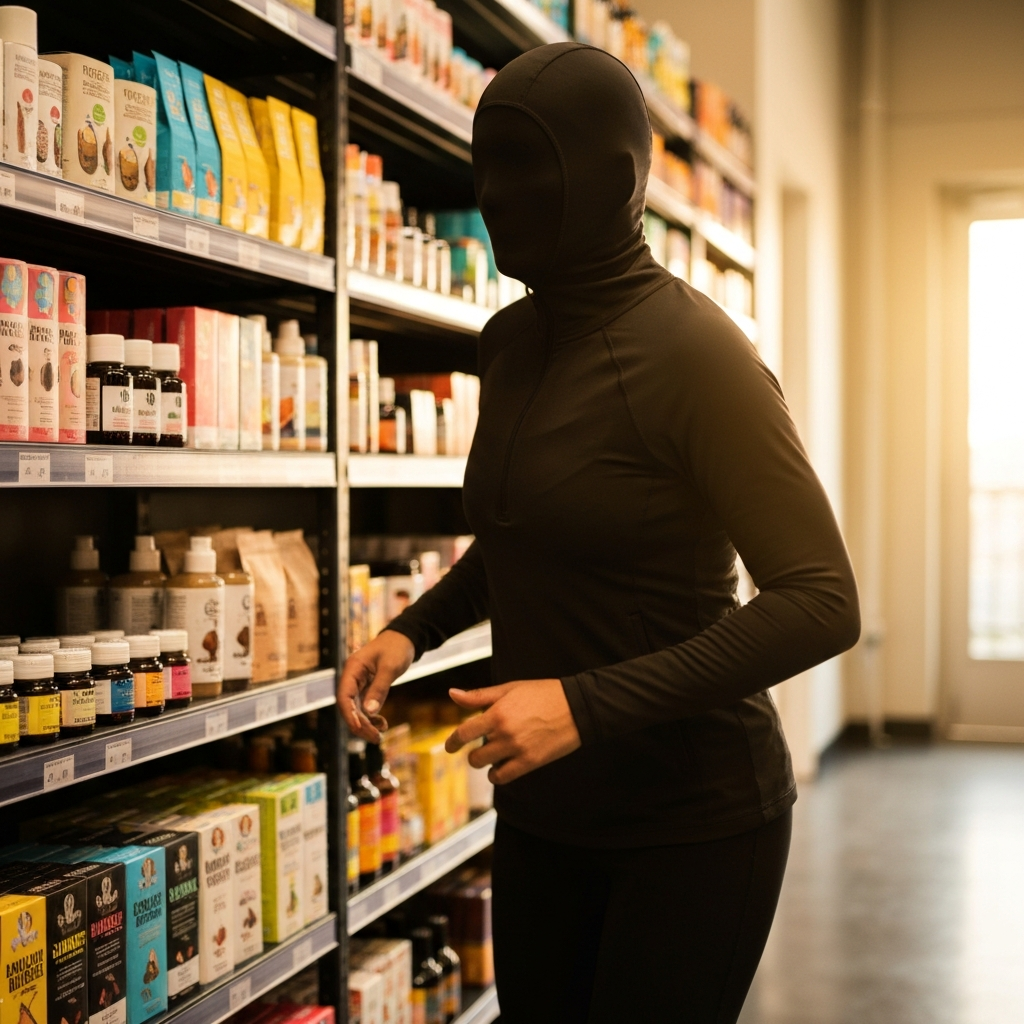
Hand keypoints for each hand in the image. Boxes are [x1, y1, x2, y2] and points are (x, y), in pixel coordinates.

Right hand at [338, 630, 415, 741]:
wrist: (405, 638)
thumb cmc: (397, 647)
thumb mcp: (390, 667)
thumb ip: (380, 689)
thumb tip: (369, 712)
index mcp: (352, 668)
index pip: (344, 696)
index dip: (349, 715)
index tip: (360, 729)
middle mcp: (352, 677)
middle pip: (348, 706)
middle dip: (360, 724)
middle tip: (376, 738)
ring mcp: (359, 683)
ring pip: (356, 709)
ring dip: (366, 724)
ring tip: (379, 735)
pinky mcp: (367, 687)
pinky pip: (364, 706)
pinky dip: (372, 717)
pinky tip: (382, 724)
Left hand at [445, 679, 581, 784]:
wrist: (576, 707)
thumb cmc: (543, 694)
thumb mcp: (510, 689)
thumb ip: (479, 695)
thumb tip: (452, 694)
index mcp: (497, 713)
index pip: (465, 732)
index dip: (453, 742)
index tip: (450, 746)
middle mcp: (504, 733)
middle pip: (475, 755)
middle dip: (473, 753)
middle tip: (479, 749)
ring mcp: (517, 749)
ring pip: (487, 766)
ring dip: (486, 762)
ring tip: (494, 755)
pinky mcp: (530, 762)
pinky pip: (503, 777)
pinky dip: (497, 775)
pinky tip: (501, 767)